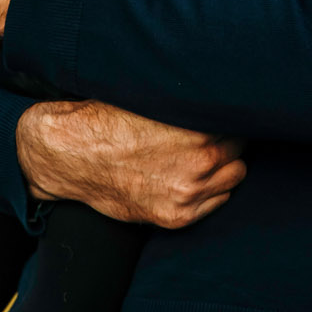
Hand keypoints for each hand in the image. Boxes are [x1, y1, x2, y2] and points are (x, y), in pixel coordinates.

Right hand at [17, 100, 246, 229]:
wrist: (73, 155)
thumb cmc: (109, 120)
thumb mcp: (154, 101)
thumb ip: (189, 105)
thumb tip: (214, 94)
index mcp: (197, 130)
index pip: (237, 123)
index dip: (230, 118)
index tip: (224, 116)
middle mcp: (199, 163)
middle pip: (238, 150)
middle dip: (229, 142)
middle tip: (214, 136)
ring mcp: (188, 193)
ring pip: (234, 177)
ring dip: (225, 167)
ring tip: (207, 158)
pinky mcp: (175, 217)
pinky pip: (218, 202)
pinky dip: (213, 191)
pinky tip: (196, 178)